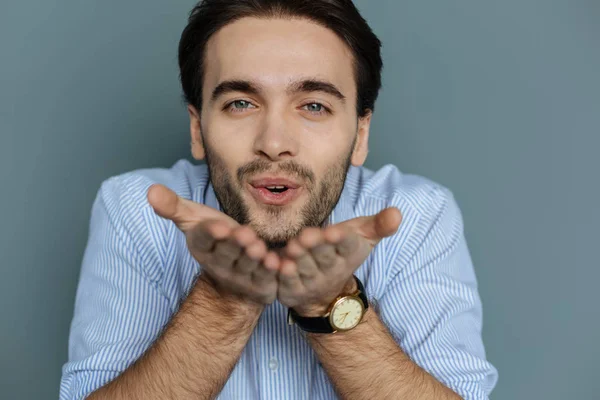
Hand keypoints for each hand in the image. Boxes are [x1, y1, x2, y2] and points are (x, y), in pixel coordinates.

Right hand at [147, 184, 279, 304]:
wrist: (235, 273)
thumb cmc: (217, 238)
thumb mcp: (195, 219)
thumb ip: (174, 206)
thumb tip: (150, 190)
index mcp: (202, 246)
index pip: (204, 239)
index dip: (211, 233)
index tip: (218, 226)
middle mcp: (219, 264)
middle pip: (227, 252)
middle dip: (234, 244)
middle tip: (243, 234)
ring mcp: (239, 277)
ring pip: (246, 265)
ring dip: (252, 257)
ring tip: (258, 246)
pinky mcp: (259, 285)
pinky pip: (266, 278)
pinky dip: (271, 271)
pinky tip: (276, 263)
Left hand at [277, 207, 401, 315]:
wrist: (325, 294)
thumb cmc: (340, 252)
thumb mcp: (362, 236)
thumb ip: (379, 224)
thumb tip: (397, 213)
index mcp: (349, 253)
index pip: (347, 245)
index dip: (341, 239)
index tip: (334, 232)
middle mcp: (332, 270)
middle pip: (323, 256)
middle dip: (316, 246)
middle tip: (306, 235)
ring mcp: (312, 283)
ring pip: (304, 269)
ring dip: (298, 259)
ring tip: (292, 248)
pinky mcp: (293, 292)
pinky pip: (287, 284)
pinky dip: (282, 275)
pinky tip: (277, 264)